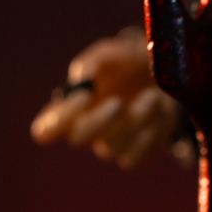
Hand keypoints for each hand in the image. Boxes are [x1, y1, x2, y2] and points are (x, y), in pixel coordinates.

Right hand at [30, 27, 192, 169]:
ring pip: (112, 148)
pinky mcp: (138, 153)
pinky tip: (163, 113)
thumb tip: (81, 80)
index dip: (59, 118)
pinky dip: (150, 136)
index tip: (83, 95)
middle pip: (78, 139)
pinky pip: (135, 158)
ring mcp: (112, 144)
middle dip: (99, 121)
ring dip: (135, 121)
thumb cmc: (128, 61)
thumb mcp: (111, 53)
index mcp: (71, 108)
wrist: (165, 72)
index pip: (46, 130)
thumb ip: (93, 62)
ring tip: (154, 96)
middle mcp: (88, 130)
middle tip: (118, 102)